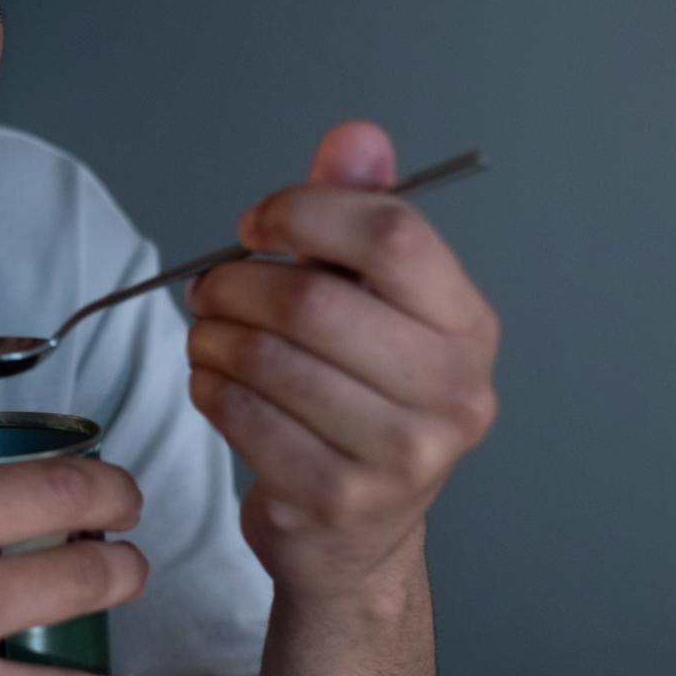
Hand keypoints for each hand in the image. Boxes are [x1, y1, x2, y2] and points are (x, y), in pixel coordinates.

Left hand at [185, 121, 499, 604]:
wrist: (360, 538)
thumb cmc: (360, 404)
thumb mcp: (372, 304)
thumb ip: (360, 215)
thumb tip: (356, 137)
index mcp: (469, 329)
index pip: (392, 237)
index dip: (306, 212)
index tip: (257, 224)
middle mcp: (453, 394)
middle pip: (315, 302)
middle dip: (238, 284)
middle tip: (209, 287)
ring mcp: (401, 456)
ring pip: (268, 360)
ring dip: (212, 337)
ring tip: (207, 335)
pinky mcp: (335, 499)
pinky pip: (243, 416)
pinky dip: (210, 388)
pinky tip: (215, 384)